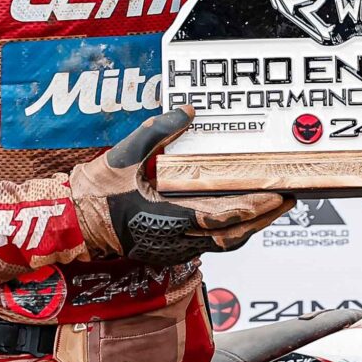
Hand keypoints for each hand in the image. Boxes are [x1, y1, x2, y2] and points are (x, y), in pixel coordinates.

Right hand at [71, 109, 294, 264]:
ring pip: (224, 242)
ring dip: (250, 225)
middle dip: (265, 217)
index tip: (278, 194)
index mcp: (170, 217)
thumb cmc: (97, 192)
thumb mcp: (126, 153)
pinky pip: (209, 243)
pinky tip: (238, 214)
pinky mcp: (169, 250)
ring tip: (271, 206)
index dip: (256, 207)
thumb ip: (158, 130)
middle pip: (234, 235)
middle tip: (288, 199)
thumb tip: (187, 111)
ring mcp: (174, 248)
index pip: (225, 217)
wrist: (74, 221)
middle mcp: (177, 239)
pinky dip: (229, 229)